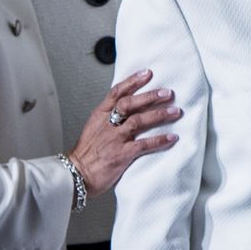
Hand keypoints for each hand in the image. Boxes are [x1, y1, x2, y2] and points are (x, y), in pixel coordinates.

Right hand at [70, 69, 181, 197]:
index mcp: (99, 116)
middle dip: (151, 96)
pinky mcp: (122, 155)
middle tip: (168, 92)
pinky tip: (171, 137)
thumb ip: (108, 117)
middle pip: (130, 103)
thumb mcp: (93, 128)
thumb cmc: (85, 154)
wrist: (75, 176)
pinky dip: (159, 140)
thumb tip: (127, 108)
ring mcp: (114, 139)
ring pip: (139, 121)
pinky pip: (144, 144)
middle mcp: (107, 124)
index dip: (133, 81)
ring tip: (175, 111)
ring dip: (159, 115)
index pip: (116, 92)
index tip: (147, 73)